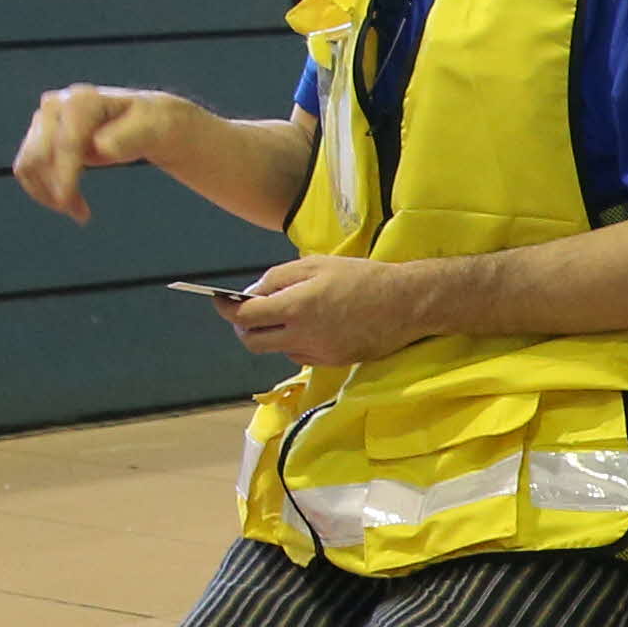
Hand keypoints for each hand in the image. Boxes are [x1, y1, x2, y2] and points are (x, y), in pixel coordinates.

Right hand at [14, 84, 202, 222]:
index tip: (66, 202)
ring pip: (29, 163)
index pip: (66, 143)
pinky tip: (71, 204)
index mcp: (83, 101)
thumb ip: (127, 138)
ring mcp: (45, 118)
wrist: (144, 121)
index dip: (64, 174)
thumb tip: (101, 147)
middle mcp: (57, 105)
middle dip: (55, 187)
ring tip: (81, 212)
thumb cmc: (151, 125)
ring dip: (48, 193)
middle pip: (39, 154)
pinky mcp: (41, 134)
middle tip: (81, 215)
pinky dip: (44, 189)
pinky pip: (29, 167)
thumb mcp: (152, 130)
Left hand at [220, 253, 430, 366]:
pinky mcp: (334, 362)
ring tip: (287, 316)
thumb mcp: (316, 264)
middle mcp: (303, 335)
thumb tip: (252, 293)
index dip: (225, 308)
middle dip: (243, 327)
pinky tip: (313, 327)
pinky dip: (295, 342)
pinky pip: (300, 355)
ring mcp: (319, 352)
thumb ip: (277, 278)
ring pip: (276, 350)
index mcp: (296, 307)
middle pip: (252, 342)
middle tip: (250, 312)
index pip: (244, 316)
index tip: (221, 301)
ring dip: (272, 334)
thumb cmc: (363, 277)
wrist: (406, 304)